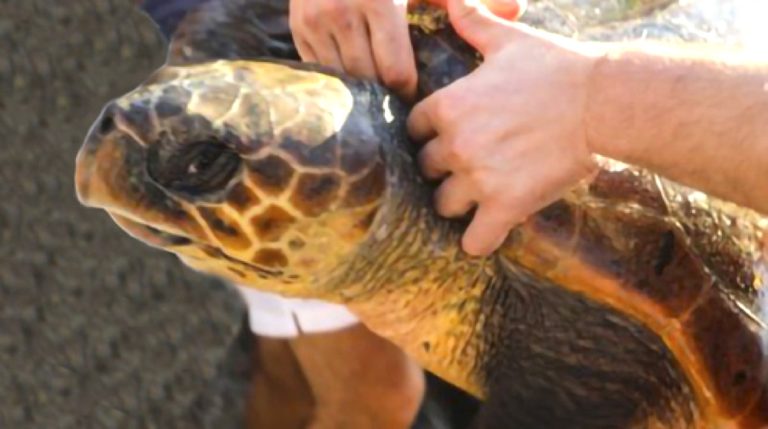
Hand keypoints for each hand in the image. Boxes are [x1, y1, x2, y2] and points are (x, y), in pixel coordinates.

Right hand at [289, 0, 417, 99]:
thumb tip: (500, 11)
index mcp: (379, 2)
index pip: (396, 71)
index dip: (408, 89)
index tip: (415, 93)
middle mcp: (342, 14)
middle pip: (370, 79)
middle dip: (386, 93)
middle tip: (398, 99)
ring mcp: (315, 22)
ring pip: (344, 78)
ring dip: (361, 88)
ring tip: (376, 91)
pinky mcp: (298, 28)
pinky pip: (322, 68)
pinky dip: (339, 75)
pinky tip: (353, 75)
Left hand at [407, 0, 603, 255]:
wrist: (604, 102)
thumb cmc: (557, 67)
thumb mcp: (509, 40)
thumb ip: (472, 21)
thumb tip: (452, 0)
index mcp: (449, 105)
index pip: (414, 130)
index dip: (430, 135)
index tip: (449, 137)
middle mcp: (456, 144)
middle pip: (426, 169)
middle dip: (443, 169)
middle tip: (470, 165)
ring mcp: (479, 178)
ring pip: (443, 205)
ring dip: (458, 203)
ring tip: (480, 196)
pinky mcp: (506, 207)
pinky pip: (475, 241)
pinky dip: (477, 241)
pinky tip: (485, 234)